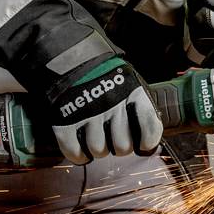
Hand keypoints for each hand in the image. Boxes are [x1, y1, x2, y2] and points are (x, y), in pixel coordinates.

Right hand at [48, 59, 162, 163]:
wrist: (73, 59)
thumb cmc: (108, 77)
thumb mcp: (132, 85)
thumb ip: (142, 110)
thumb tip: (149, 143)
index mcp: (133, 94)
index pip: (149, 131)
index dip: (146, 143)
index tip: (141, 145)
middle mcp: (112, 104)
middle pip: (122, 147)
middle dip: (119, 146)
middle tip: (112, 137)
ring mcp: (87, 113)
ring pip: (98, 151)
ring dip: (98, 148)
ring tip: (95, 136)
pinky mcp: (64, 121)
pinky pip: (76, 152)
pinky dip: (80, 155)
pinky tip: (81, 147)